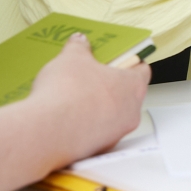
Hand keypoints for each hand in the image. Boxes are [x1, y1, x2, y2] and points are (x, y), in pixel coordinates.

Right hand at [0, 34, 149, 190]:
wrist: (48, 130)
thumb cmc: (67, 94)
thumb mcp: (71, 58)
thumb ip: (78, 47)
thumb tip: (80, 41)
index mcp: (132, 85)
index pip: (142, 70)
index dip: (129, 62)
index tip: (117, 58)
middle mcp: (131, 112)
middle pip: (127, 94)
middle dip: (109, 85)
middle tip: (90, 76)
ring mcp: (116, 133)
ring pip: (112, 116)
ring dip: (97, 107)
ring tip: (73, 98)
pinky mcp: (99, 149)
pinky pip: (96, 133)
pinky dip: (86, 126)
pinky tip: (67, 118)